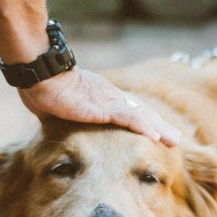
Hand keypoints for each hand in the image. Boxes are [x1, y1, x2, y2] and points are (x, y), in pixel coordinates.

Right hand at [17, 67, 180, 146]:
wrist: (40, 74)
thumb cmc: (42, 88)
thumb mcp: (58, 108)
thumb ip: (63, 115)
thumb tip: (53, 123)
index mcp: (102, 98)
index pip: (130, 111)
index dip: (145, 122)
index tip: (157, 133)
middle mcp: (110, 98)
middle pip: (142, 113)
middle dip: (160, 126)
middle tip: (176, 140)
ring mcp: (108, 101)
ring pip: (141, 116)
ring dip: (159, 129)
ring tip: (174, 141)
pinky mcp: (103, 107)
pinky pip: (128, 118)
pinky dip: (143, 127)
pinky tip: (155, 137)